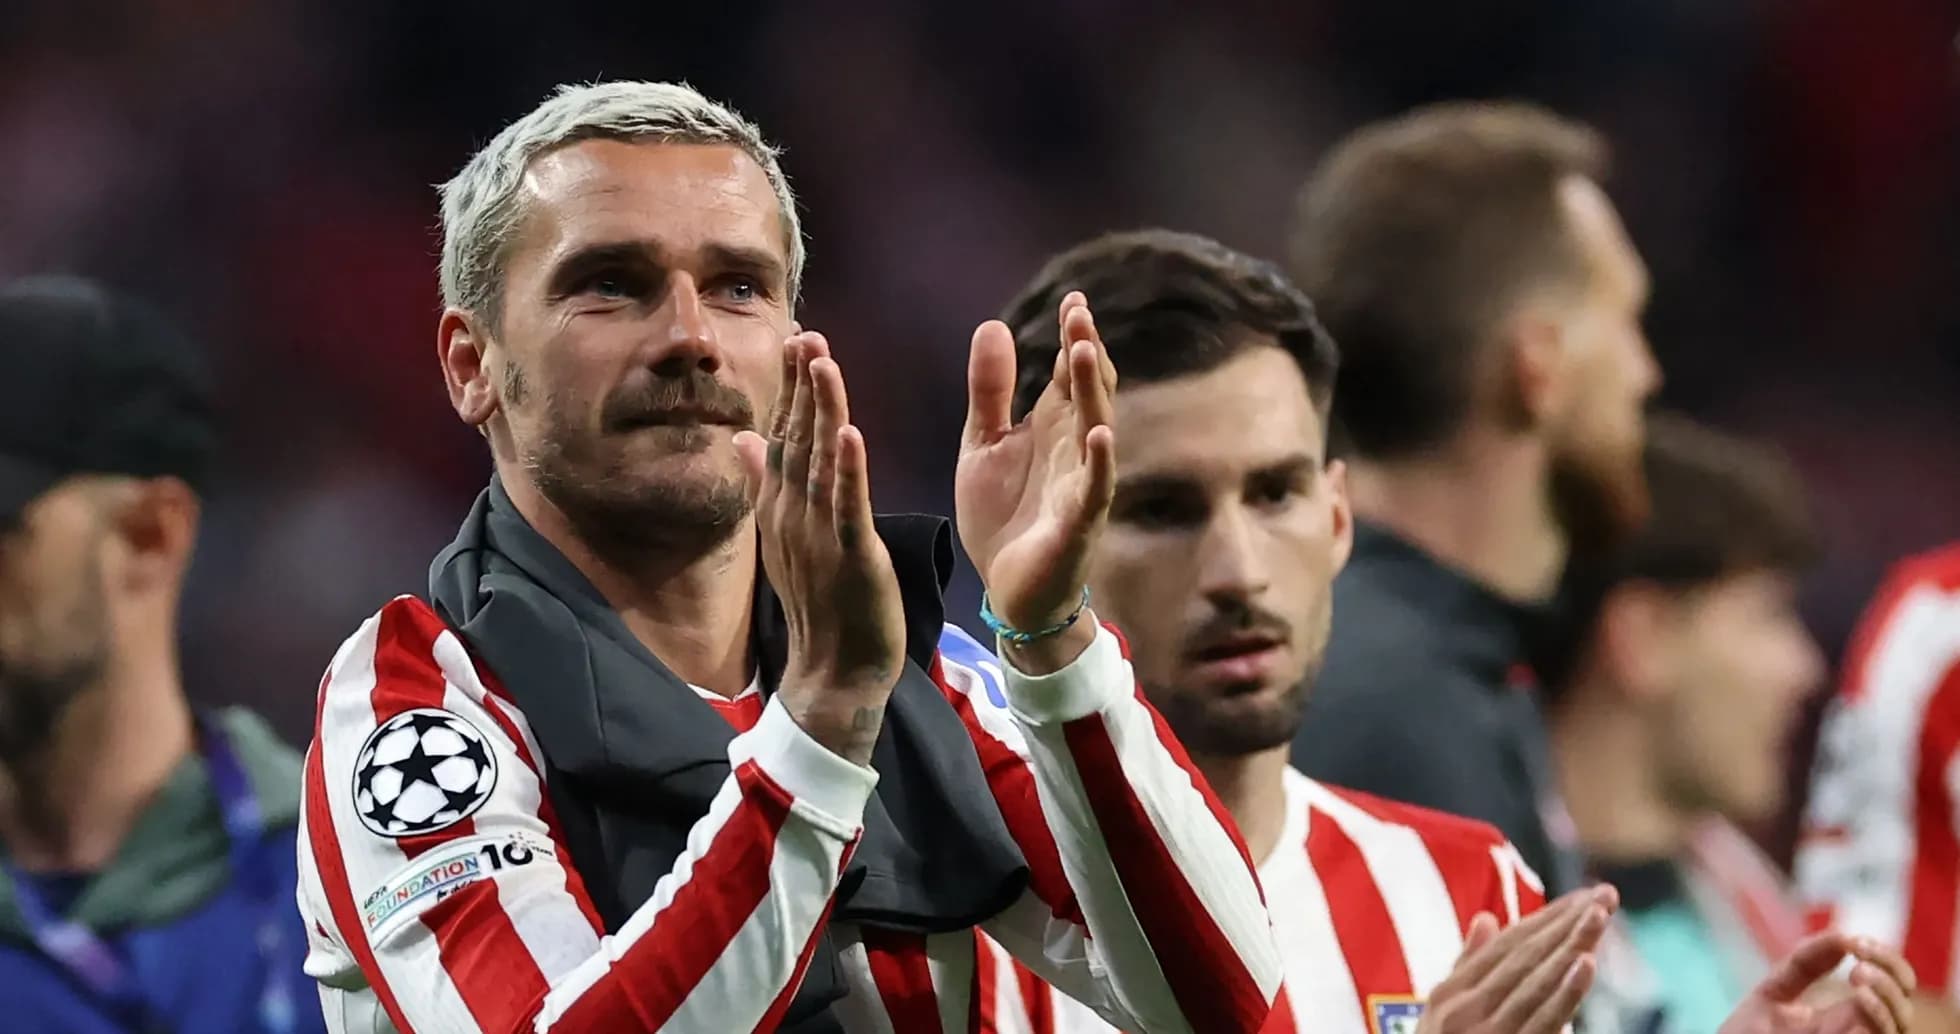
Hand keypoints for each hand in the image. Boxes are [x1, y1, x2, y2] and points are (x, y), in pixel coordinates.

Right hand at [734, 333, 905, 764]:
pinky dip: (848, 469)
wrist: (834, 672)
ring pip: (819, 461)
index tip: (797, 339)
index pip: (783, 435)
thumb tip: (744, 438)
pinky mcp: (848, 555)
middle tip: (807, 333)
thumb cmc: (821, 603)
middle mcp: (793, 513)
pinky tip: (849, 432)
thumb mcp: (786, 537)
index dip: (791, 387)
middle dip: (802, 385)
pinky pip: (847, 506)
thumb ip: (766, 484)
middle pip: (796, 437)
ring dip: (821, 411)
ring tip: (823, 362)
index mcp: (782, 506)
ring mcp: (818, 533)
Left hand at [956, 292, 1117, 672]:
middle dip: (1085, 352)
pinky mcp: (1080, 521)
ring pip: (1096, 427)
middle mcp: (1073, 447)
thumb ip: (990, 390)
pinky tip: (1102, 433)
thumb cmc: (1002, 516)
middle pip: (1087, 390)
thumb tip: (995, 324)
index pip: (1069, 372)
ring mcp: (1081, 483)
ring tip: (1084, 352)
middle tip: (1079, 313)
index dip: (1073, 337)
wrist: (1005, 590)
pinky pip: (1097, 487)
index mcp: (1051, 426)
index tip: (1074, 299)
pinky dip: (1102, 461)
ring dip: (1092, 390)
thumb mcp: (983, 443)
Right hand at [1415, 884, 1618, 1033]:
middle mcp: (1464, 1009)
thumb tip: (1485, 919)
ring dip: (1570, 945)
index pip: (1506, 946)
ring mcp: (1485, 1032)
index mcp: (1450, 994)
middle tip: (1604, 895)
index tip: (1583, 898)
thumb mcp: (1439, 1016)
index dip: (1546, 919)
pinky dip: (1565, 991)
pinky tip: (1585, 964)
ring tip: (1599, 916)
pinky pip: (1543, 1020)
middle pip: (1524, 956)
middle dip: (1566, 923)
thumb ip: (1465, 968)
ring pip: (1536, 981)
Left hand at [1718, 932, 1915, 1033]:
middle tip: (1863, 952)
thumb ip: (1804, 965)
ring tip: (1860, 974)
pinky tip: (1861, 998)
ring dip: (1887, 994)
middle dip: (1893, 969)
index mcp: (1844, 1014)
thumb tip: (1844, 936)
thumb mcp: (1774, 993)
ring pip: (1900, 1024)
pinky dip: (1877, 1017)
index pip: (1887, 984)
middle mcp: (1856, 1032)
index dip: (1884, 957)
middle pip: (1902, 1001)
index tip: (1857, 940)